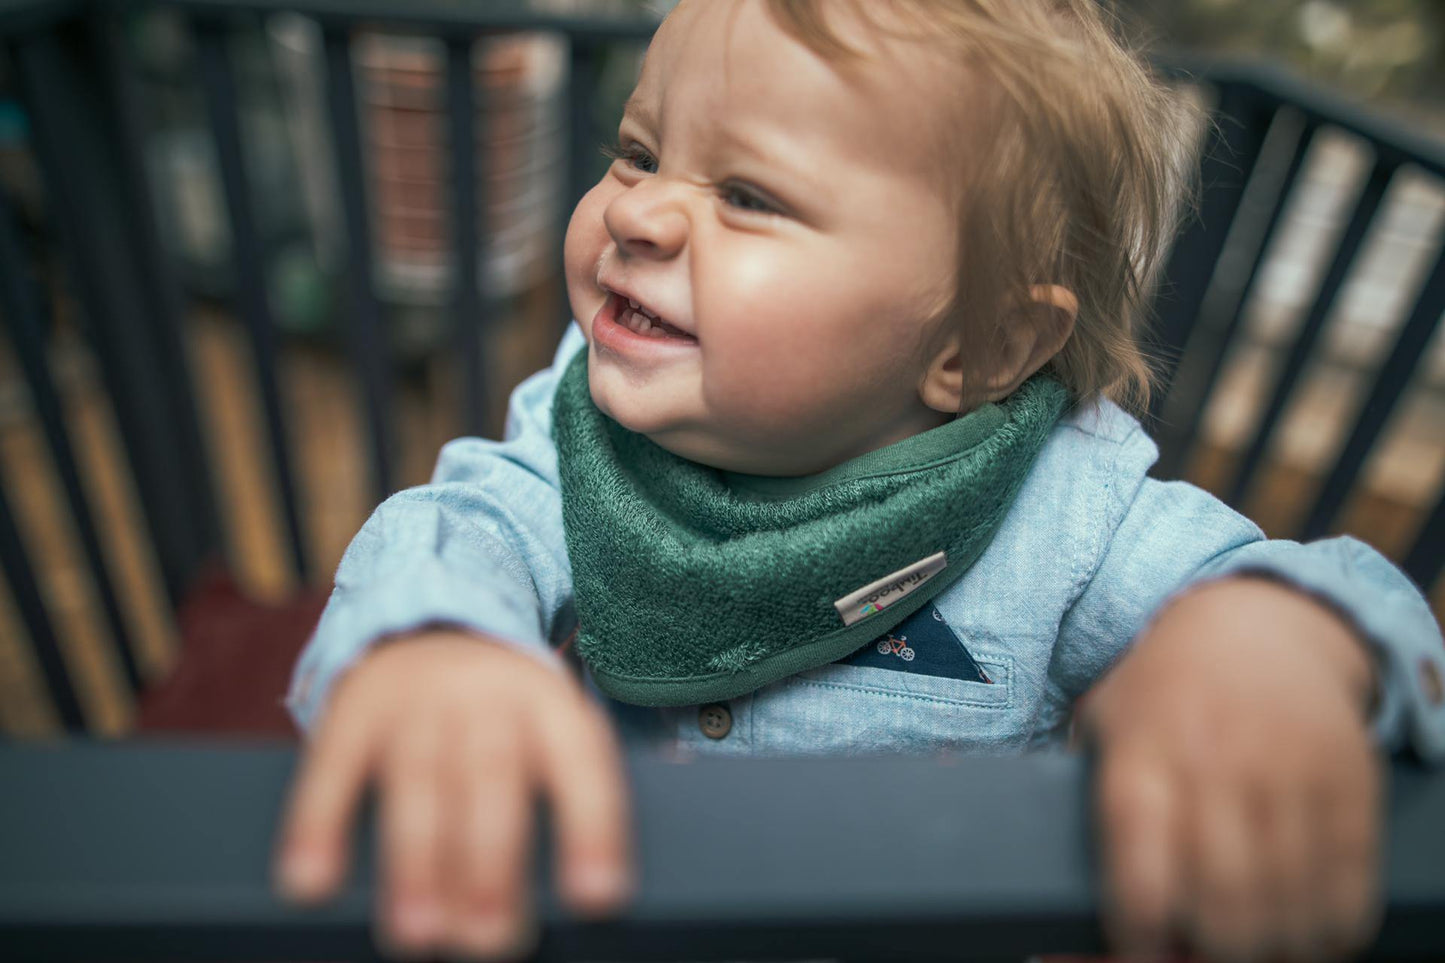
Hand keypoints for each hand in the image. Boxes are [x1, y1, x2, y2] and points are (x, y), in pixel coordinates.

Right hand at [272, 629, 631, 959]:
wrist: (433, 623)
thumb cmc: (503, 719)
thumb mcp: (545, 735)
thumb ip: (559, 801)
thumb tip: (579, 901)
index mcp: (550, 704)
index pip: (581, 764)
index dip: (592, 829)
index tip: (597, 900)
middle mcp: (487, 695)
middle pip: (493, 776)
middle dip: (492, 862)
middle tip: (491, 941)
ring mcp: (416, 699)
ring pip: (418, 779)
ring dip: (415, 861)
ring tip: (417, 935)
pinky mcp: (352, 710)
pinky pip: (332, 768)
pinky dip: (318, 826)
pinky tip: (309, 883)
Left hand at [1077, 576, 1382, 962]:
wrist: (1261, 623)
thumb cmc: (1166, 688)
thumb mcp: (1107, 717)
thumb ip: (1087, 790)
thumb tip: (1058, 870)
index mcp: (1144, 751)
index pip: (1138, 860)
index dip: (1137, 927)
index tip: (1137, 950)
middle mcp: (1216, 759)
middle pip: (1220, 893)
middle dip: (1210, 949)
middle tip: (1201, 958)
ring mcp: (1287, 769)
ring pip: (1286, 896)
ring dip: (1271, 948)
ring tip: (1254, 955)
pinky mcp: (1347, 780)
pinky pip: (1348, 878)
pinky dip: (1332, 927)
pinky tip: (1311, 938)